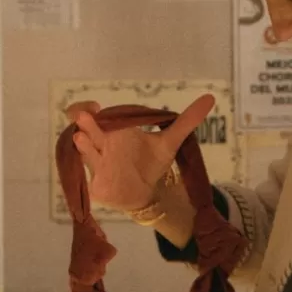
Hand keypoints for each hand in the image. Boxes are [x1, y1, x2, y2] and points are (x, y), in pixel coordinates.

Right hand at [65, 94, 214, 213]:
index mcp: (114, 131)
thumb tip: (210, 98)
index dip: (85, 108)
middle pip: (87, 131)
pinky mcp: (99, 187)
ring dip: (84, 147)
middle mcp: (101, 146)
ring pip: (86, 154)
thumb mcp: (169, 142)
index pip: (91, 115)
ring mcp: (98, 166)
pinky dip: (91, 180)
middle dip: (86, 123)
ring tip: (81, 138)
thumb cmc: (150, 163)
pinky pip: (90, 182)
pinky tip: (93, 177)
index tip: (94, 106)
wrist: (147, 192)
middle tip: (85, 115)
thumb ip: (187, 121)